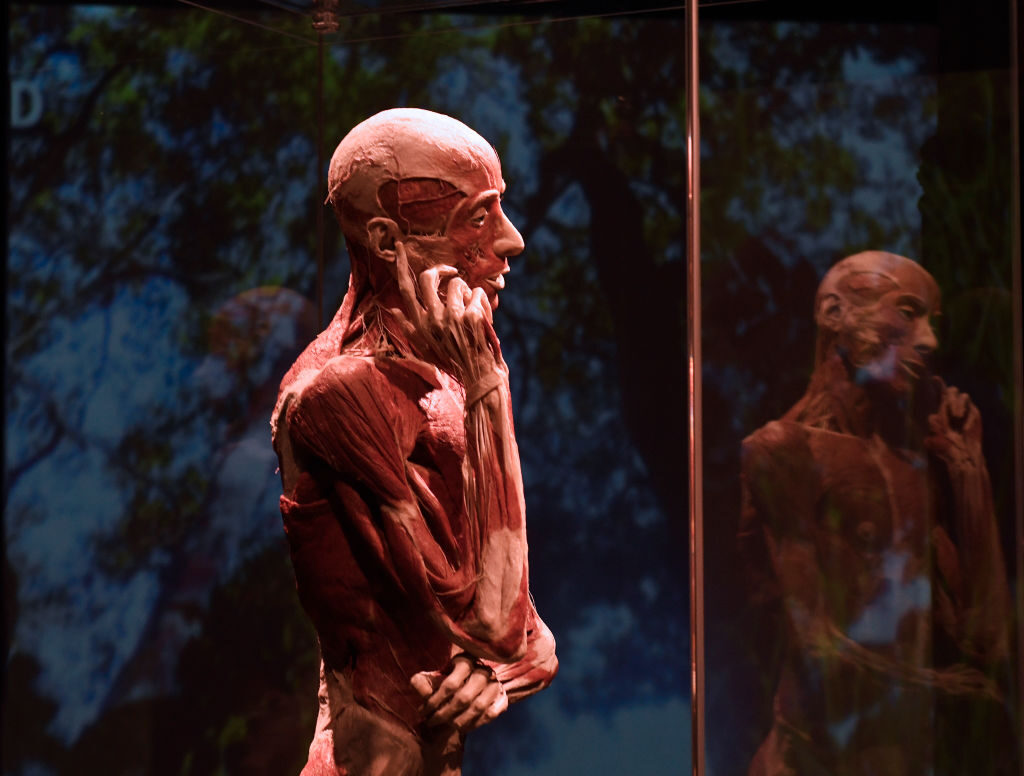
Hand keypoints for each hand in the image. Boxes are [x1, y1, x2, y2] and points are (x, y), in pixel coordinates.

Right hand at [391, 241, 502, 382]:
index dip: (401, 265)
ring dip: (467, 291)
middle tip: (451, 273)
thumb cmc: (454, 361)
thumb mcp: (425, 347)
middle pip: (428, 277)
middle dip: (442, 270)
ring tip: (472, 309)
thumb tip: (392, 308)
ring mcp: (451, 317)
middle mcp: (432, 319)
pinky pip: (477, 293)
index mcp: (419, 325)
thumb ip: (408, 327)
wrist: (478, 376)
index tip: (399, 247)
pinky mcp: (470, 316)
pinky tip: (484, 318)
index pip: (405, 289)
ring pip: (456, 283)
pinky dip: (483, 302)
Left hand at [409, 655, 507, 730]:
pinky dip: (477, 723)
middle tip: (432, 722)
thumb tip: (414, 682)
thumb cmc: (449, 679)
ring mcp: (495, 684)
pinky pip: (491, 714)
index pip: (450, 684)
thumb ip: (423, 681)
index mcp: (465, 660)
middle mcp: (483, 670)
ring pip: (479, 707)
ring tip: (447, 726)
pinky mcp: (503, 697)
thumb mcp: (435, 677)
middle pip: (464, 698)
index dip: (435, 701)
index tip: (423, 711)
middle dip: (445, 714)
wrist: (473, 681)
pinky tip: (464, 727)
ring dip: (460, 721)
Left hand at [926, 386, 982, 466]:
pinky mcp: (974, 414)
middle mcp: (951, 407)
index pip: (938, 394)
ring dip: (958, 404)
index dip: (937, 384)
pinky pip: (971, 408)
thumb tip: (932, 418)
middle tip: (950, 412)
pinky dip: (968, 416)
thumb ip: (933, 431)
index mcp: (939, 410)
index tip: (935, 378)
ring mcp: (964, 409)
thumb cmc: (946, 448)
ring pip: (962, 395)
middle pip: (950, 390)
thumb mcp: (935, 442)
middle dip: (949, 396)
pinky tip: (964, 428)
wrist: (963, 455)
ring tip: (956, 417)